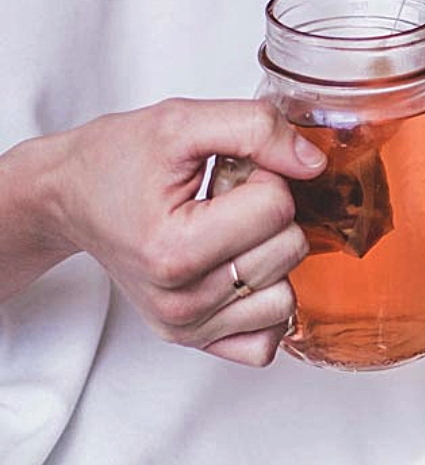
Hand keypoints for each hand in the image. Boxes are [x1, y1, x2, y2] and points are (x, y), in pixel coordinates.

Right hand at [40, 99, 325, 365]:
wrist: (71, 196)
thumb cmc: (117, 161)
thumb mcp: (181, 122)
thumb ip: (254, 129)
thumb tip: (313, 163)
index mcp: (174, 249)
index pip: (278, 208)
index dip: (262, 177)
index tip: (225, 176)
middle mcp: (180, 301)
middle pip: (289, 250)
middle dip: (267, 215)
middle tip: (221, 202)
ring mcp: (187, 328)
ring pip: (288, 297)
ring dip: (268, 257)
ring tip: (223, 234)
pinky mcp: (196, 342)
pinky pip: (268, 341)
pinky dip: (264, 303)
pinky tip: (237, 271)